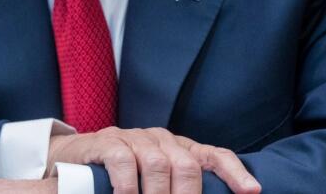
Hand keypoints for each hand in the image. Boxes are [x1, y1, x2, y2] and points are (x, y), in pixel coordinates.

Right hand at [48, 127, 259, 193]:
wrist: (73, 158)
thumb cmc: (119, 176)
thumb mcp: (152, 183)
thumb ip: (175, 189)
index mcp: (178, 149)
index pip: (214, 155)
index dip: (235, 173)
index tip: (252, 192)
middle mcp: (161, 139)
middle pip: (187, 165)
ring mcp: (134, 138)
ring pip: (158, 163)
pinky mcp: (108, 141)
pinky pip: (123, 160)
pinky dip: (128, 185)